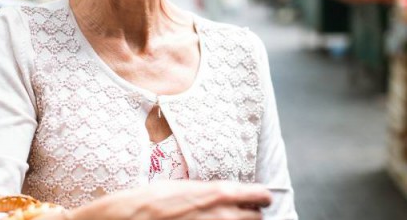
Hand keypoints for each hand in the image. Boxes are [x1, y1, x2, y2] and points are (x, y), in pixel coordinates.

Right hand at [67, 180, 271, 219]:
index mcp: (218, 194)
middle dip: (247, 217)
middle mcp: (223, 216)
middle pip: (256, 219)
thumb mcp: (181, 189)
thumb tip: (226, 197)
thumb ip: (208, 193)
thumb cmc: (145, 204)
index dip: (259, 199)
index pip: (261, 196)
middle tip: (235, 216)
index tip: (257, 201)